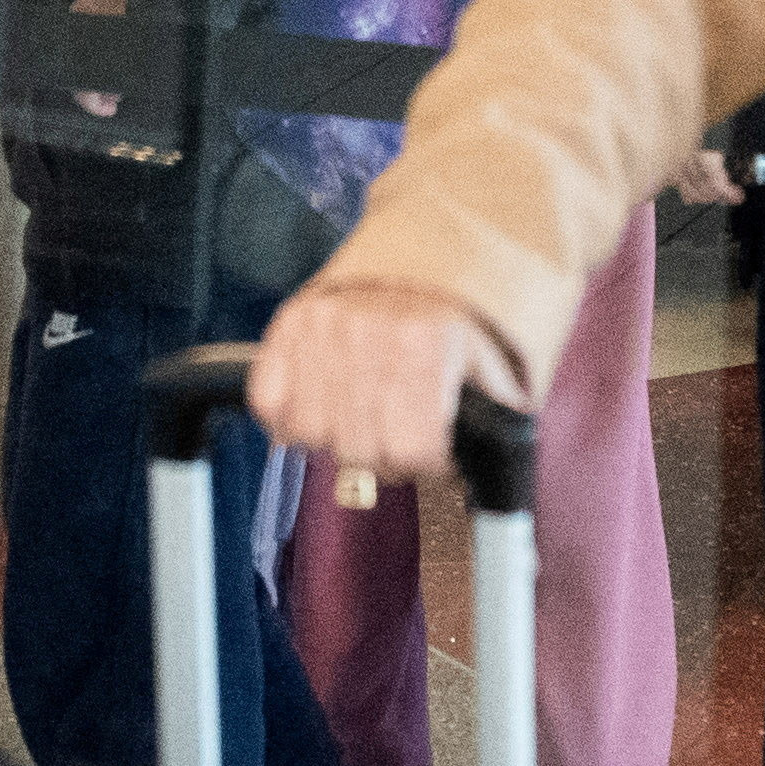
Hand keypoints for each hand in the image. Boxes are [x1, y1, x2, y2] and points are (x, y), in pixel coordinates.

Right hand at [246, 266, 519, 486]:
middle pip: (358, 451)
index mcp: (426, 346)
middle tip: (396, 435)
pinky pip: (269, 402)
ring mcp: (322, 323)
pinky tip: (322, 407)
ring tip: (359, 419)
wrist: (422, 272)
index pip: (411, 453)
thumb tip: (490, 493)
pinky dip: (290, 417)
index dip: (425, 464)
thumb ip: (494, 434)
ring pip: (309, 433)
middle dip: (382, 457)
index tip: (431, 452)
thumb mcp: (495, 381)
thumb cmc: (456, 338)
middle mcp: (368, 330)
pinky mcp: (289, 323)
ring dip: (334, 438)